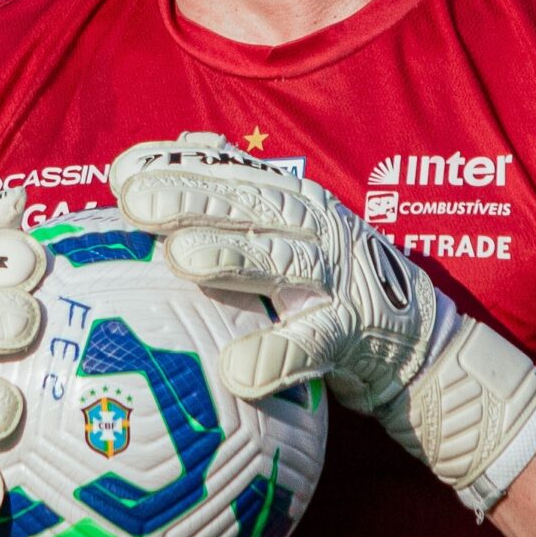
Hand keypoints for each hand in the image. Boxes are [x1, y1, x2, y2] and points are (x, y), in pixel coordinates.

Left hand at [110, 133, 535, 516]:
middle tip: (135, 201)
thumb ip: (226, 209)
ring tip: (181, 259)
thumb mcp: (280, 237)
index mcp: (287, 197)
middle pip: (249, 201)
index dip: (175, 165)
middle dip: (193, 195)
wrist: (415, 339)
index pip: (227, 168)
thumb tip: (153, 172)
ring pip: (282, 258)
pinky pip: (315, 343)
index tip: (120, 172)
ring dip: (233, 256)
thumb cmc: (322, 286)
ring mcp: (337, 275)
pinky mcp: (356, 329)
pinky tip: (238, 371)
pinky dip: (278, 355)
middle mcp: (313, 223)